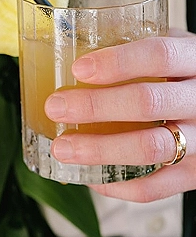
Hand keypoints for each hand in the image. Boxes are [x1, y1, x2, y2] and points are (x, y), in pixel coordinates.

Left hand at [44, 33, 195, 200]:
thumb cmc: (185, 78)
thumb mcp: (173, 53)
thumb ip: (137, 49)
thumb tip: (72, 48)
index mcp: (194, 61)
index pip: (160, 55)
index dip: (118, 62)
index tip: (78, 69)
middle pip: (148, 103)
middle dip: (95, 106)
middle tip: (55, 107)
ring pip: (150, 148)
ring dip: (99, 149)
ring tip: (63, 148)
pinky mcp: (193, 175)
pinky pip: (153, 188)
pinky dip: (117, 185)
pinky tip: (91, 177)